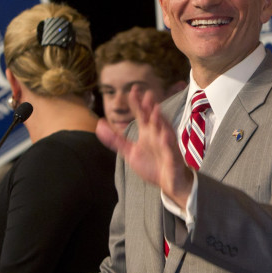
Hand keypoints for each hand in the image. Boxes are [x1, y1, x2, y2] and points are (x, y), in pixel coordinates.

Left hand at [96, 88, 193, 208]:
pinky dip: (168, 143)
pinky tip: (165, 136)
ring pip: (164, 129)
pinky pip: (170, 149)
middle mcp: (157, 134)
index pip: (141, 114)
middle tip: (147, 94)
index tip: (133, 89)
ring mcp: (166, 145)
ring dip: (161, 120)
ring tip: (155, 110)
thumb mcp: (130, 152)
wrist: (168, 182)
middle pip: (154, 117)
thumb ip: (115, 139)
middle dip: (151, 106)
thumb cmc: (151, 165)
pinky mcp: (172, 157)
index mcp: (147, 132)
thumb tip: (99, 124)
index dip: (137, 102)